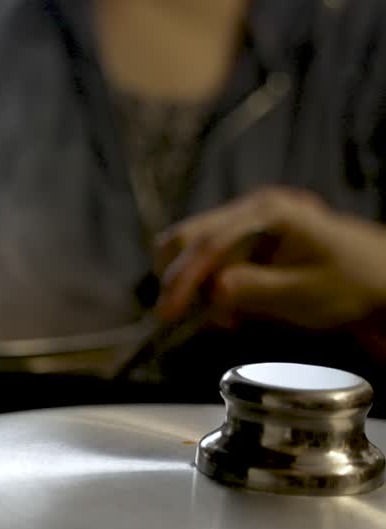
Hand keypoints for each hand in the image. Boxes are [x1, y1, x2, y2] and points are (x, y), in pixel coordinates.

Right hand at [156, 187, 385, 330]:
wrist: (379, 278)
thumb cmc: (350, 284)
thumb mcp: (304, 293)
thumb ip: (255, 289)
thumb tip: (212, 292)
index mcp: (269, 212)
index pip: (209, 242)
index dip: (183, 278)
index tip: (167, 312)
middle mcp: (252, 207)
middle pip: (188, 237)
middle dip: (177, 278)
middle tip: (179, 316)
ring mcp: (248, 220)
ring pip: (192, 249)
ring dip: (192, 285)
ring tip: (223, 317)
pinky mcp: (246, 237)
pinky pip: (209, 258)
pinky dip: (207, 285)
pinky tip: (231, 309)